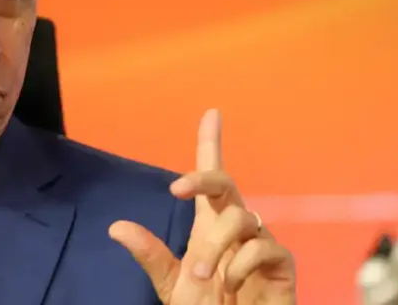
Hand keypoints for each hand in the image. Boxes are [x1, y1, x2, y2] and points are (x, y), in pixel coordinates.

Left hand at [108, 109, 295, 303]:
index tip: (211, 113)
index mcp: (208, 226)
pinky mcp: (281, 264)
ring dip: (217, 244)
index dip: (211, 144)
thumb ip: (150, 255)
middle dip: (204, 178)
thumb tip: (115, 227)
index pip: (211, 180)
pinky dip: (243, 264)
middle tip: (177, 188)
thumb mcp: (172, 284)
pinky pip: (266, 247)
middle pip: (226, 185)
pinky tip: (230, 284)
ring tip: (202, 273)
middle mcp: (234, 228)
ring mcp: (259, 243)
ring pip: (241, 217)